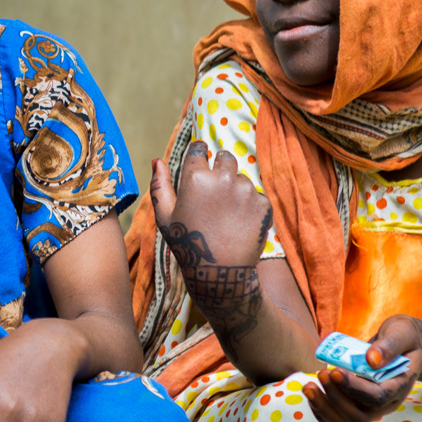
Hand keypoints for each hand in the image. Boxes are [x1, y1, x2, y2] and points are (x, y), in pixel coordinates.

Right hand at [149, 142, 272, 273]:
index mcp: (196, 178)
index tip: (200, 158)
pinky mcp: (263, 203)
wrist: (221, 272)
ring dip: (235, 188)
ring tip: (226, 214)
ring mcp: (246, 190)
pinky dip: (249, 205)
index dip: (199, 152)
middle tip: (215, 192)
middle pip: (225, 157)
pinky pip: (256, 195)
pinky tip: (239, 223)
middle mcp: (223, 178)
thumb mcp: (165, 216)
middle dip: (220, 167)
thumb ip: (160, 185)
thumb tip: (158, 160)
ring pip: (241, 178)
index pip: (199, 148)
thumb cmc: (187, 244)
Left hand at [304, 315, 421, 421]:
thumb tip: (371, 360)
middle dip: (335, 398)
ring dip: (323, 408)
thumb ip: (389, 345)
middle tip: (321, 373)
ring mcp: (372, 409)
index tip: (334, 371)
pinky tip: (312, 392)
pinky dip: (321, 411)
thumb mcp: (401, 332)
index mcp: (399, 387)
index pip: (377, 398)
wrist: (404, 346)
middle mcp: (387, 403)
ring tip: (308, 386)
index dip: (353, 388)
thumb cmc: (403, 336)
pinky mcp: (358, 407)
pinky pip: (338, 420)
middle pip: (359, 417)